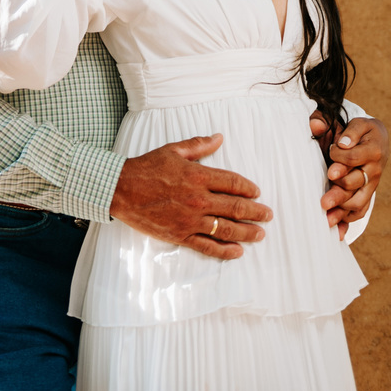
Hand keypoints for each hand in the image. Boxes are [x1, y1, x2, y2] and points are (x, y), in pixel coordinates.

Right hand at [109, 134, 272, 261]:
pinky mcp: (181, 235)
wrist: (122, 189)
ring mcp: (190, 219)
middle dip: (255, 212)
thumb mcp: (174, 150)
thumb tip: (220, 137)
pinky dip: (224, 251)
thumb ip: (199, 146)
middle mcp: (198, 199)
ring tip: (260, 234)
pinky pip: (207, 246)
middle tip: (268, 215)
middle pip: (235, 207)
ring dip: (246, 232)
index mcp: (198, 175)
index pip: (232, 182)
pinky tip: (237, 252)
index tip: (257, 192)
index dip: (248, 188)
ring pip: (226, 229)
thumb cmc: (147, 167)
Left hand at [310, 112, 387, 237]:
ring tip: (325, 217)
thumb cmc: (361, 131)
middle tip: (323, 201)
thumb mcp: (355, 123)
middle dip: (338, 192)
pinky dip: (349, 219)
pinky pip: (361, 210)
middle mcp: (374, 170)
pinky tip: (337, 228)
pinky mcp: (368, 195)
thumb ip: (338, 126)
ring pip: (358, 201)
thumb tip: (324, 131)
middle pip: (355, 183)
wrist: (379, 141)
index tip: (330, 152)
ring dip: (342, 209)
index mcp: (372, 150)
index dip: (339, 156)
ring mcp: (372, 185)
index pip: (352, 157)